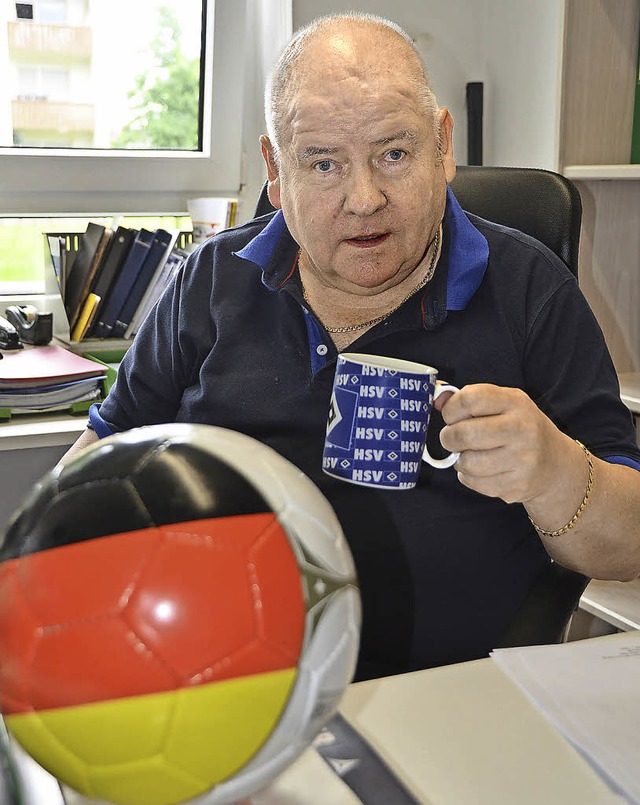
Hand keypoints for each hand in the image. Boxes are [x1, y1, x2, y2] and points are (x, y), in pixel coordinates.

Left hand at [434, 383, 570, 504]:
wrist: (555, 464)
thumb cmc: (518, 429)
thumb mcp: (502, 405)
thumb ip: (469, 400)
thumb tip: (437, 400)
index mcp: (515, 402)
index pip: (469, 399)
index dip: (450, 409)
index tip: (450, 416)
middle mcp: (522, 428)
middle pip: (464, 434)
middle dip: (449, 438)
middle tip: (452, 439)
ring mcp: (523, 459)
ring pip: (467, 462)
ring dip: (460, 460)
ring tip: (470, 455)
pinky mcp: (517, 485)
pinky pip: (474, 483)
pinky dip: (469, 477)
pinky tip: (482, 470)